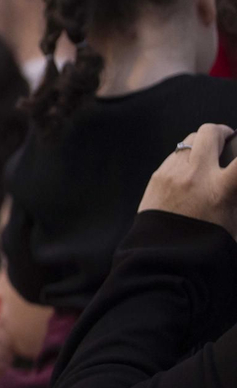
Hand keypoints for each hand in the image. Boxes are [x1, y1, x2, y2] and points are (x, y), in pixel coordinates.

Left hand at [140, 124, 236, 238]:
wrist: (166, 255)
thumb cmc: (206, 242)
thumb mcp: (234, 221)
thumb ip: (235, 194)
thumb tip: (231, 181)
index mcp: (222, 189)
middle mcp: (195, 175)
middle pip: (209, 132)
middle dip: (221, 131)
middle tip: (228, 138)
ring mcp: (173, 173)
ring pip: (189, 140)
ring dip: (201, 144)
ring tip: (208, 155)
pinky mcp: (157, 176)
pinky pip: (174, 155)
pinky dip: (185, 158)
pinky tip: (189, 172)